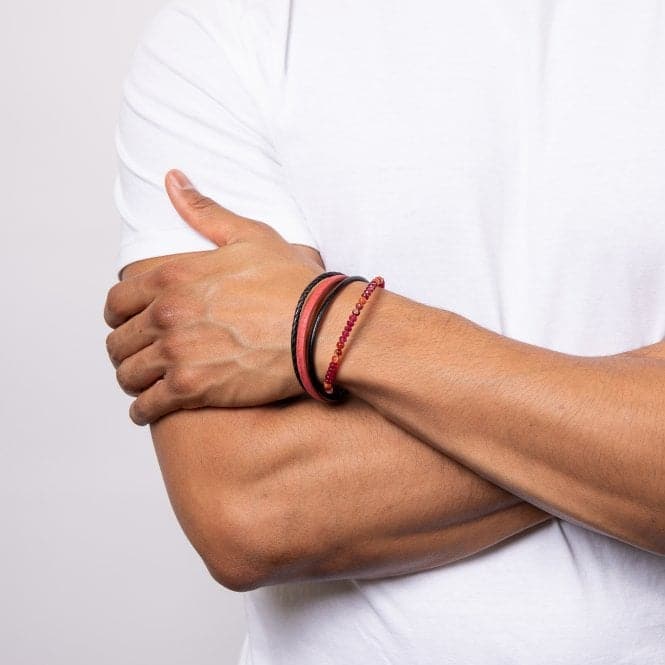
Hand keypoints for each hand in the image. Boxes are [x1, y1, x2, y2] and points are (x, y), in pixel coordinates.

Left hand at [104, 170, 321, 423]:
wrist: (322, 327)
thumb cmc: (293, 283)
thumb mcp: (249, 235)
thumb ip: (203, 210)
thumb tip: (172, 179)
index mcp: (173, 276)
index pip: (117, 299)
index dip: (118, 312)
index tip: (128, 320)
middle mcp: (166, 314)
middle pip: (118, 338)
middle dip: (124, 346)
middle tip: (137, 354)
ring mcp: (177, 353)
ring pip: (127, 373)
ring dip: (131, 378)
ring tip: (142, 382)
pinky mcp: (192, 389)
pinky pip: (147, 406)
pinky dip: (142, 410)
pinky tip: (148, 408)